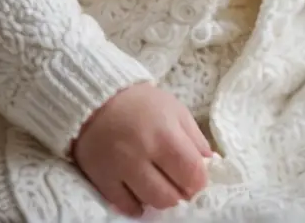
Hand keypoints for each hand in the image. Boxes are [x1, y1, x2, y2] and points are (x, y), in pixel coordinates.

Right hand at [72, 82, 212, 216]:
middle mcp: (141, 153)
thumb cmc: (140, 102)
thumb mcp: (174, 109)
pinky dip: (137, 204)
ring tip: (159, 183)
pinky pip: (126, 206)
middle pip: (172, 195)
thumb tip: (209, 164)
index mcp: (163, 133)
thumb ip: (195, 137)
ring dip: (160, 198)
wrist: (95, 97)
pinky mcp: (101, 178)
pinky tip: (139, 191)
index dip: (199, 180)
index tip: (195, 176)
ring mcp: (119, 168)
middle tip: (177, 181)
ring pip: (151, 203)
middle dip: (180, 192)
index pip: (192, 174)